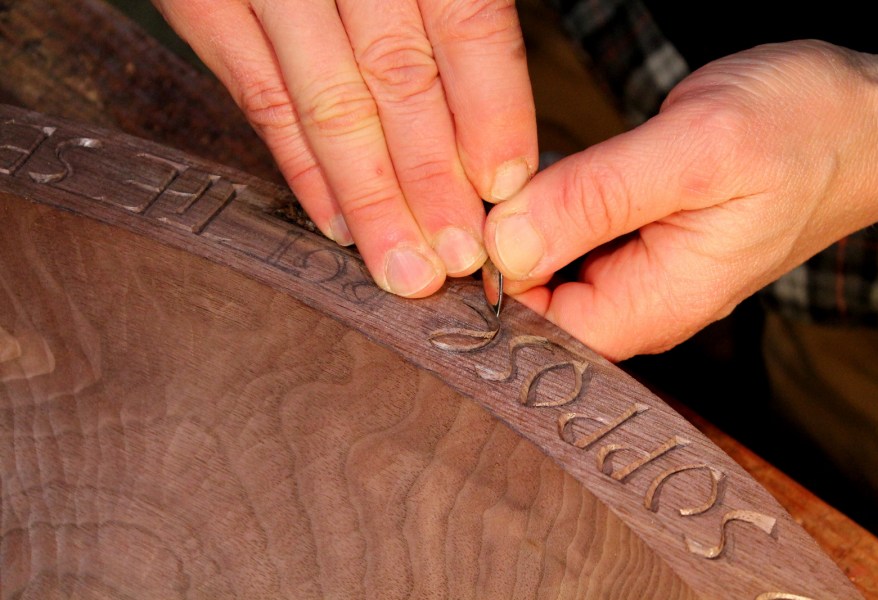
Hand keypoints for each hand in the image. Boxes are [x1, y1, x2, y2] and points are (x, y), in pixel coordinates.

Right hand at [152, 0, 537, 296]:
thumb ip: (452, 9)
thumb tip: (495, 123)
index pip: (465, 23)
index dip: (490, 109)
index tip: (506, 185)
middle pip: (396, 78)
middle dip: (430, 179)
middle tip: (455, 258)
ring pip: (327, 103)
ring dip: (370, 197)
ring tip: (402, 266)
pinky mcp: (204, 2)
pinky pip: (259, 99)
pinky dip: (302, 168)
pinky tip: (337, 221)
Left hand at [484, 41, 877, 360]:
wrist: (865, 117)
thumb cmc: (802, 130)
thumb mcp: (693, 153)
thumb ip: (596, 200)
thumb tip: (504, 245)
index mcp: (658, 303)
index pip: (542, 331)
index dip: (490, 288)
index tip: (461, 231)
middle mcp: (645, 300)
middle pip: (539, 304)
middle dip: (498, 253)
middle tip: (473, 194)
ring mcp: (645, 269)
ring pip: (552, 267)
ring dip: (520, 225)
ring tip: (502, 177)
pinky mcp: (645, 236)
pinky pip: (576, 235)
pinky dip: (550, 204)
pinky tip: (542, 171)